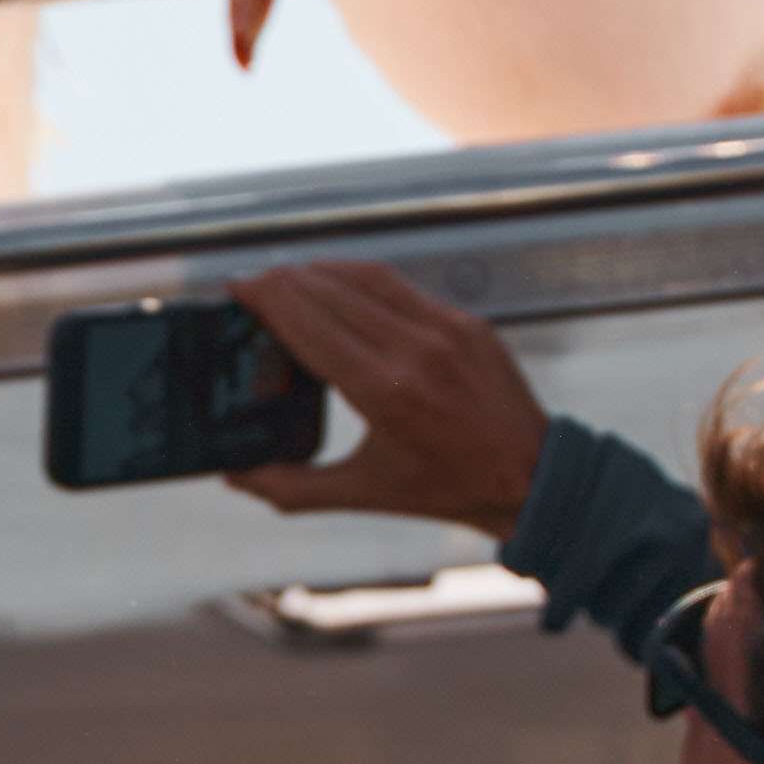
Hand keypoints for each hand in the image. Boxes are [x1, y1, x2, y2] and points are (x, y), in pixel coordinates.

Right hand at [224, 260, 552, 533]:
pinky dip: (361, 279)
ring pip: (365, 276)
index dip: (265, 298)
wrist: (531, 477)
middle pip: (329, 291)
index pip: (309, 324)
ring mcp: (446, 329)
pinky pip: (401, 286)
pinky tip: (339, 286)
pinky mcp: (467, 321)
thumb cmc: (445, 489)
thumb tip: (232, 474)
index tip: (235, 288)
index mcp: (385, 392)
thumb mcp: (362, 493)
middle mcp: (415, 350)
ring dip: (319, 270)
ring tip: (288, 278)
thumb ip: (291, 486)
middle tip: (251, 285)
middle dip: (282, 281)